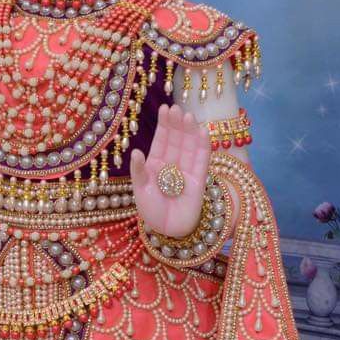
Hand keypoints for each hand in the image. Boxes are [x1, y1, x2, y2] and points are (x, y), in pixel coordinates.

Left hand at [129, 106, 210, 237]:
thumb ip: (139, 171)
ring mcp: (186, 170)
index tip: (165, 108)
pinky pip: (202, 160)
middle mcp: (172, 164)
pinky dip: (203, 146)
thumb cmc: (151, 211)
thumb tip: (136, 151)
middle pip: (176, 140)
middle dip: (176, 124)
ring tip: (189, 116)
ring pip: (189, 146)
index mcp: (155, 164)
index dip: (164, 125)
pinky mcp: (199, 179)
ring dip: (190, 131)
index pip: (161, 140)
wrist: (168, 230)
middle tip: (177, 108)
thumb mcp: (140, 190)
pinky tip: (203, 132)